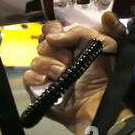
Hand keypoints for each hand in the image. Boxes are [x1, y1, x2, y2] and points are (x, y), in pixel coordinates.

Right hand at [23, 11, 130, 134]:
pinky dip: (37, 79)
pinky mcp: (40, 90)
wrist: (98, 105)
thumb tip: (53, 35)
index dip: (53, 29)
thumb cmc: (106, 76)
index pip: (53, 29)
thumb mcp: (106, 45)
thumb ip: (84, 31)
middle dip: (55, 51)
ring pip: (36, 60)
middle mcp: (59, 58)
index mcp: (74, 45)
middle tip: (69, 61)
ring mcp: (49, 75)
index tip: (58, 36)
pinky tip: (49, 83)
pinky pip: (28, 78)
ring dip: (50, 66)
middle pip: (42, 43)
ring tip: (64, 75)